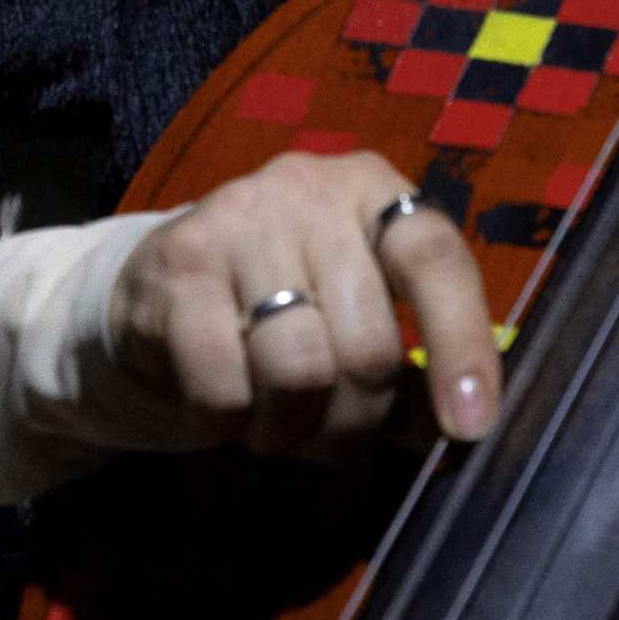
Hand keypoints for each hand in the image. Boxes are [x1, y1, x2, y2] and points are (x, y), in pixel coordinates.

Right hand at [105, 149, 498, 461]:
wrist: (148, 298)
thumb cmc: (274, 318)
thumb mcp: (352, 328)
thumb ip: (410, 375)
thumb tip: (466, 429)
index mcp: (371, 190)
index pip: (434, 258)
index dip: (461, 345)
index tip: (470, 427)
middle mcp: (307, 187)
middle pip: (368, 345)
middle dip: (355, 421)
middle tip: (329, 433)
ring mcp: (236, 215)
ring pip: (299, 370)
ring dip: (292, 429)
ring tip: (274, 422)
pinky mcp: (176, 260)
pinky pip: (225, 385)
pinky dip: (228, 422)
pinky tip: (220, 402)